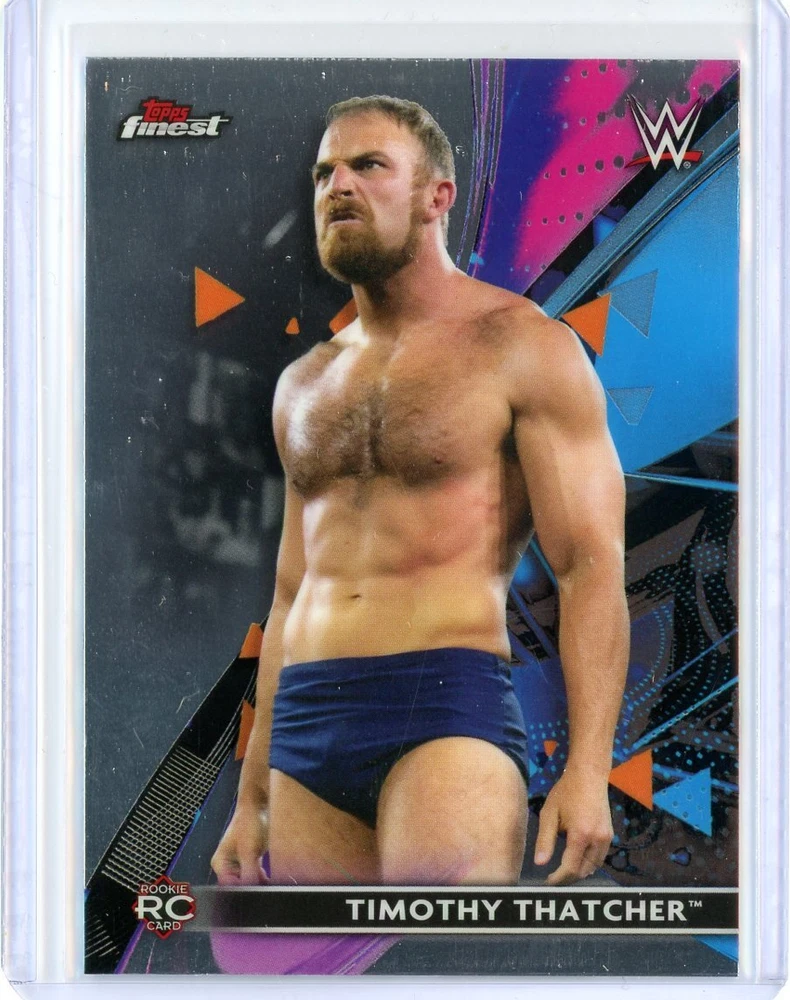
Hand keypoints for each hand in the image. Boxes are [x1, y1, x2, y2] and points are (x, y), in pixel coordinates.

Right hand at [210, 802, 269, 884]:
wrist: (261, 803)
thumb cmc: (249, 821)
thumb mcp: (248, 850)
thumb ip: (249, 873)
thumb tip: (252, 892)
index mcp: (220, 863)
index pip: (229, 887)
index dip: (243, 892)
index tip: (256, 894)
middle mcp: (228, 865)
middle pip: (240, 886)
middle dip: (253, 888)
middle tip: (266, 890)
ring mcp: (240, 862)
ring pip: (250, 881)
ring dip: (260, 883)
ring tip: (271, 885)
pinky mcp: (252, 859)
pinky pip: (258, 874)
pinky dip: (265, 877)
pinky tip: (273, 878)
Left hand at [534, 769, 612, 884]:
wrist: (589, 775)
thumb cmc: (566, 792)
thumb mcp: (549, 814)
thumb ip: (545, 840)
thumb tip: (540, 863)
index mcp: (581, 835)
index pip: (570, 868)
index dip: (558, 879)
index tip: (547, 883)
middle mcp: (598, 839)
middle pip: (584, 871)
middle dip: (568, 878)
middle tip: (553, 879)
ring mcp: (607, 838)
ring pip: (594, 866)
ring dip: (579, 872)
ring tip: (563, 871)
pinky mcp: (609, 834)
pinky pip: (600, 857)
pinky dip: (588, 863)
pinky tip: (577, 859)